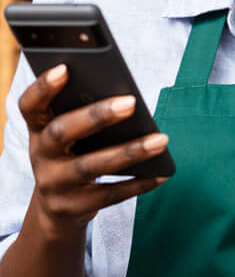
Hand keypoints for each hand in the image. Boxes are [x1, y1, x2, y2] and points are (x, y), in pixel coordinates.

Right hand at [18, 63, 169, 239]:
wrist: (58, 207)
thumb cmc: (74, 155)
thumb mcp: (70, 136)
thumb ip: (85, 116)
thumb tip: (127, 101)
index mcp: (38, 130)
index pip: (30, 106)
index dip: (43, 88)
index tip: (64, 68)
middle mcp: (40, 156)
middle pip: (62, 132)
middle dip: (96, 116)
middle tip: (131, 102)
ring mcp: (55, 184)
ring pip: (92, 166)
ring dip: (130, 152)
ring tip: (161, 140)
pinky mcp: (74, 207)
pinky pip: (111, 194)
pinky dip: (139, 182)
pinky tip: (162, 172)